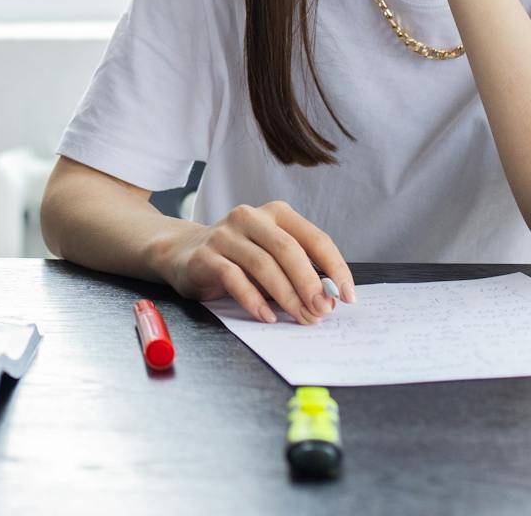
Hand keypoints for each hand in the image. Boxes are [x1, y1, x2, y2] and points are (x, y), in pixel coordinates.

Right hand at [147, 201, 355, 323]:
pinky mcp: (205, 256)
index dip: (335, 267)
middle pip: (287, 249)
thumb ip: (296, 272)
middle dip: (309, 283)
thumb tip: (326, 299)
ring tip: (300, 317)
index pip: (314, 238)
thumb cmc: (238, 258)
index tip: (347, 296)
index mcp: (276, 213)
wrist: (183, 252)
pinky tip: (267, 316)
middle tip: (322, 310)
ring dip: (286, 295)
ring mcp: (225, 234)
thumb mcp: (271, 257)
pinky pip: (233, 278)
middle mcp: (250, 217)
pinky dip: (253, 300)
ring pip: (262, 264)